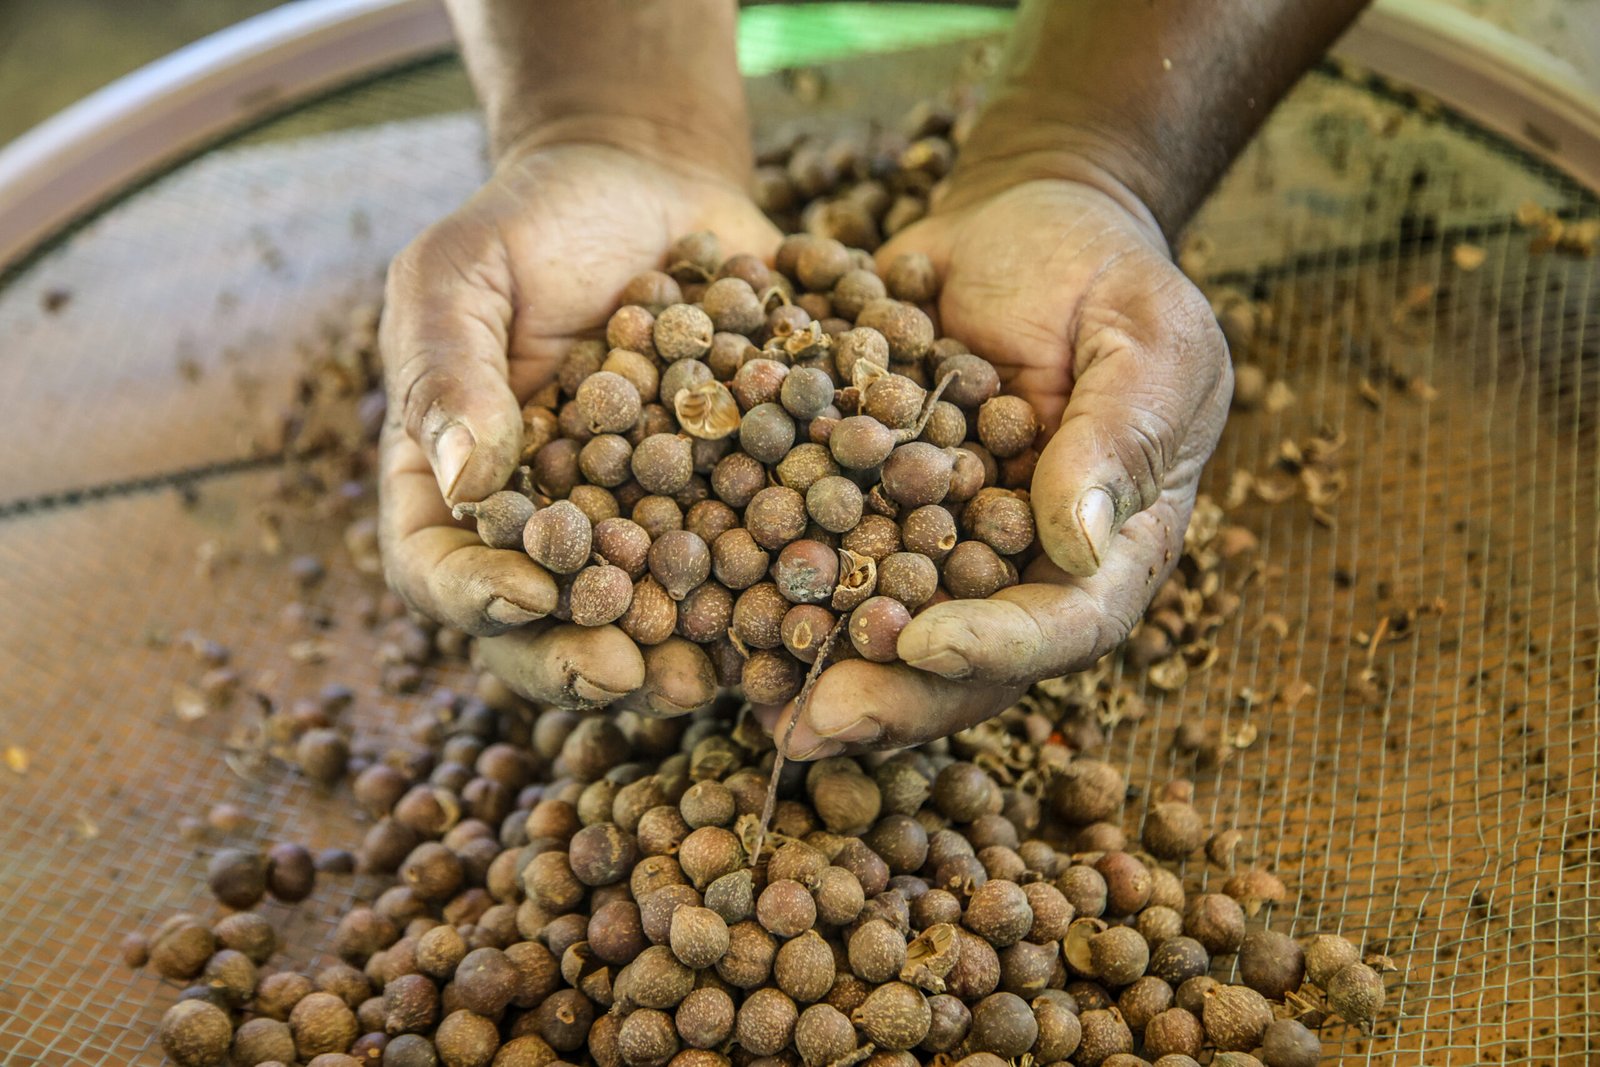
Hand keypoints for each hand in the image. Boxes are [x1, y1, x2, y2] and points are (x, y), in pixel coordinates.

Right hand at [379, 138, 778, 708]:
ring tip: (713, 676)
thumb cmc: (532, 224)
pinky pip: (741, 560)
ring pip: (646, 614)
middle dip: (582, 656)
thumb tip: (468, 480)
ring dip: (678, 653)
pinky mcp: (721, 505)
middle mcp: (545, 529)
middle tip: (628, 673)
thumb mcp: (461, 273)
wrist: (649, 189)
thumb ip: (449, 369)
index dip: (477, 596)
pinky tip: (801, 606)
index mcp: (456, 489)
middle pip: (544, 622)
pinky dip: (768, 590)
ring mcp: (636, 528)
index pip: (440, 569)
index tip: (529, 595)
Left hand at [762, 176, 1231, 757]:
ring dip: (822, 670)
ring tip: (754, 699)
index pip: (1069, 622)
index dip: (997, 647)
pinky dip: (774, 588)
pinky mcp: (871, 508)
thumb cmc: (1107, 274)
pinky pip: (827, 559)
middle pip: (966, 659)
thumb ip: (1121, 432)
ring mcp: (941, 547)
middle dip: (891, 694)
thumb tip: (1076, 542)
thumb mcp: (1148, 335)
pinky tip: (713, 611)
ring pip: (888, 632)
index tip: (923, 645)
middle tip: (816, 722)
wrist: (1023, 225)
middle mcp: (1021, 568)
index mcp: (1110, 545)